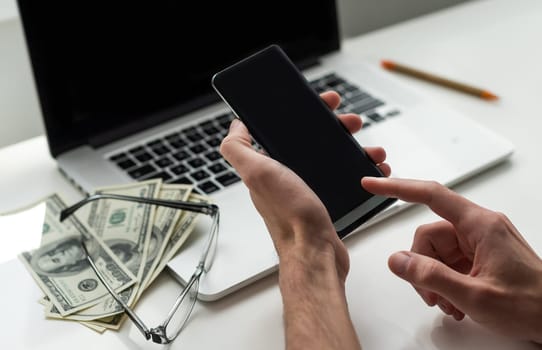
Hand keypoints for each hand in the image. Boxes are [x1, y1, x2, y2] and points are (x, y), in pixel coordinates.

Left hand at [220, 91, 389, 349]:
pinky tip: (374, 170)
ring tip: (372, 150)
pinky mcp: (325, 202)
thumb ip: (239, 149)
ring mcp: (307, 189)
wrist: (315, 252)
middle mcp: (287, 177)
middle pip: (313, 140)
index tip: (324, 103)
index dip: (304, 112)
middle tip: (352, 122)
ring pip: (332, 158)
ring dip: (353, 148)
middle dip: (335, 127)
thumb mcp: (258, 173)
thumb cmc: (289, 216)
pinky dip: (361, 171)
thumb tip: (234, 127)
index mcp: (270, 167)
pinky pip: (344, 178)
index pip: (286, 129)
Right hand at [362, 177, 541, 342]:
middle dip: (422, 266)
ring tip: (449, 304)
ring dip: (434, 280)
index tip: (373, 185)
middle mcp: (478, 229)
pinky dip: (444, 283)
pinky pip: (447, 263)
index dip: (398, 188)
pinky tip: (456, 303)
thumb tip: (397, 260)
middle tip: (431, 295)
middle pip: (429, 236)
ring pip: (435, 252)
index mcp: (480, 225)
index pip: (431, 195)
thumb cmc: (532, 305)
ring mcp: (478, 244)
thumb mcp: (475, 295)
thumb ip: (431, 276)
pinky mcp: (479, 258)